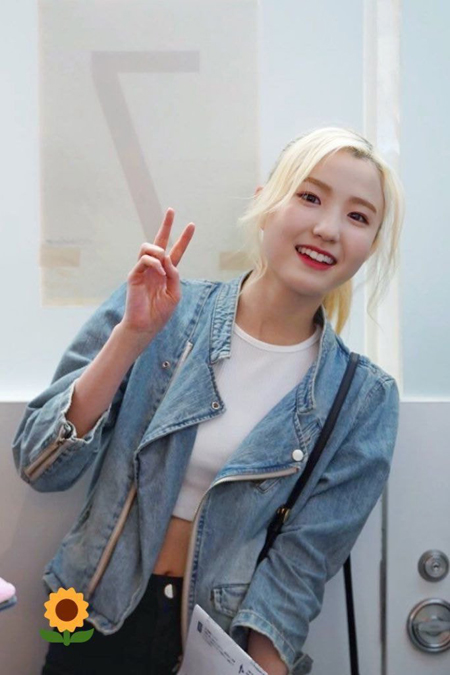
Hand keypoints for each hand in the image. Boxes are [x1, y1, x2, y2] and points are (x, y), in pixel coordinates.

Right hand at [121, 208, 194, 338]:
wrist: (146, 325)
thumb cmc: (160, 312)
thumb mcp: (175, 293)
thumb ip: (174, 274)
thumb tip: (167, 257)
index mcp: (167, 272)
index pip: (176, 251)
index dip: (184, 238)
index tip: (192, 225)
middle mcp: (155, 268)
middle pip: (159, 241)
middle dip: (166, 225)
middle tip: (171, 210)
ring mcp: (143, 270)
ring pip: (148, 247)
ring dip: (159, 251)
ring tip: (164, 260)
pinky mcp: (134, 274)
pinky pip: (144, 260)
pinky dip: (154, 263)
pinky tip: (159, 270)